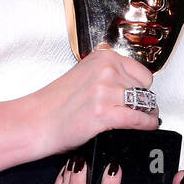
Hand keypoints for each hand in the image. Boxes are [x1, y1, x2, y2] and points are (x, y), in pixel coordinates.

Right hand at [29, 43, 158, 156]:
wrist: (36, 122)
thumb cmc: (55, 103)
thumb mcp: (85, 74)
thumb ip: (107, 74)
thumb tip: (132, 86)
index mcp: (103, 57)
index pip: (142, 72)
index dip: (141, 87)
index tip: (138, 95)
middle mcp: (106, 70)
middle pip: (145, 88)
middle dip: (142, 101)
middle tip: (135, 110)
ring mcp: (105, 90)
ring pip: (144, 103)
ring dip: (147, 114)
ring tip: (142, 119)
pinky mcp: (104, 112)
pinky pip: (138, 118)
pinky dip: (146, 124)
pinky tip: (146, 127)